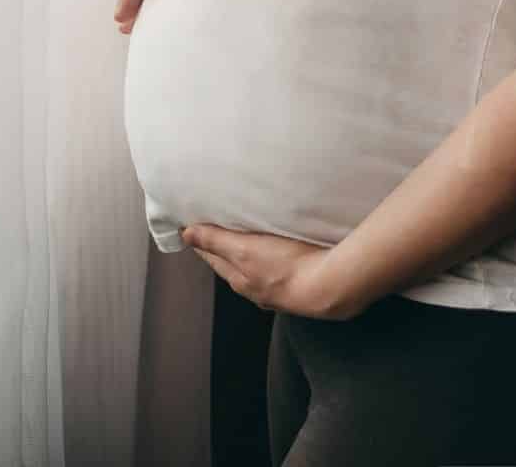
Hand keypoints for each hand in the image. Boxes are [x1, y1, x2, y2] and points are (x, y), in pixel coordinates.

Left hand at [179, 223, 365, 320]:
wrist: (329, 288)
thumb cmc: (286, 267)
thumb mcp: (244, 249)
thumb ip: (216, 240)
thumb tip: (185, 235)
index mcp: (238, 279)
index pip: (212, 257)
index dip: (203, 240)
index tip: (195, 224)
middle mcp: (254, 289)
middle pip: (232, 264)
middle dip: (223, 246)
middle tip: (218, 224)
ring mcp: (276, 291)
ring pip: (254, 268)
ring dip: (248, 252)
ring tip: (247, 235)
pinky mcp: (298, 286)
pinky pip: (276, 270)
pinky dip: (270, 258)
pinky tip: (279, 252)